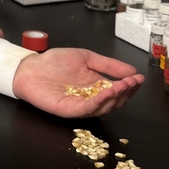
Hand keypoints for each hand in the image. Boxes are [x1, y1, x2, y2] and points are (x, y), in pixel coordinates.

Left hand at [12, 48, 143, 117]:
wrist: (30, 67)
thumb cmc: (54, 62)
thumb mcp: (85, 57)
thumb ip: (108, 64)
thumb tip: (132, 70)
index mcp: (96, 86)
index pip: (119, 90)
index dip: (130, 86)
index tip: (139, 78)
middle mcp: (91, 98)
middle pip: (115, 101)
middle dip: (126, 92)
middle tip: (132, 82)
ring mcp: (81, 106)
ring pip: (104, 107)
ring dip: (115, 97)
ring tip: (122, 86)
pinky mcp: (69, 110)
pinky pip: (87, 109)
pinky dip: (99, 102)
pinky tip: (106, 92)